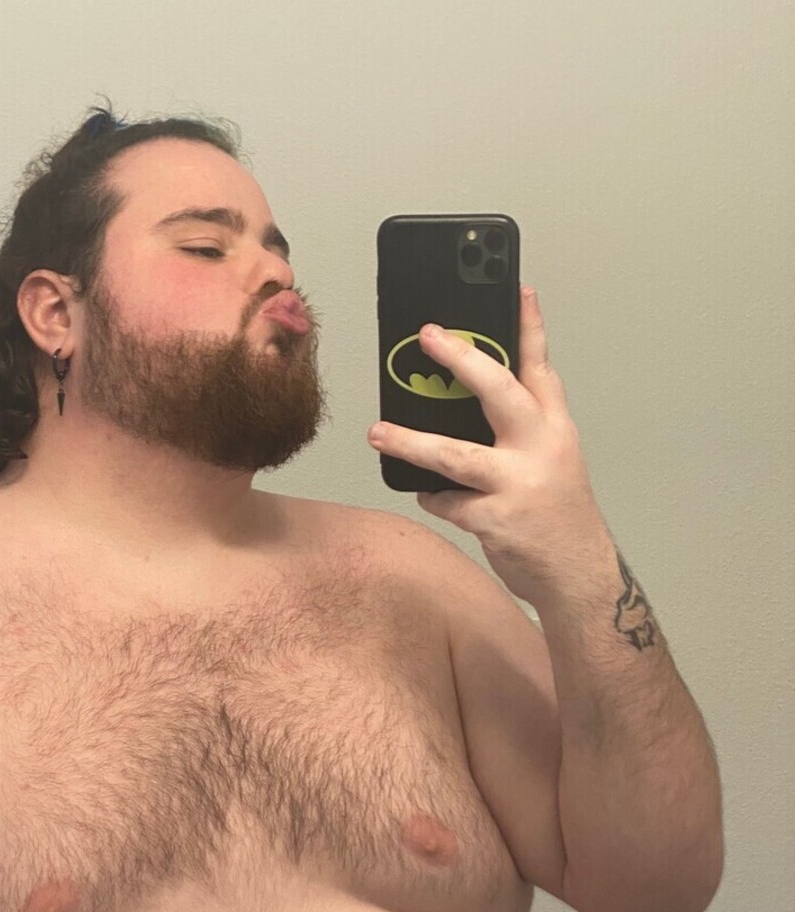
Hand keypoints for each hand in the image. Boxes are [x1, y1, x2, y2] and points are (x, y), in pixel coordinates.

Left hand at [367, 286, 611, 606]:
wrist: (578, 577)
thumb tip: (462, 404)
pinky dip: (434, 498)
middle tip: (428, 336)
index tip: (517, 289)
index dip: (529, 328)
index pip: (541, 368)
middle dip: (462, 359)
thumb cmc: (557, 516)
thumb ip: (520, 430)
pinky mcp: (497, 520)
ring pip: (455, 455)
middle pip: (499, 392)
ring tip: (377, 432)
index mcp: (555, 428)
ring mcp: (519, 484)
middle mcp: (541, 448)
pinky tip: (430, 496)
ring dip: (411, 443)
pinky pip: (448, 502)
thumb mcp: (554, 461)